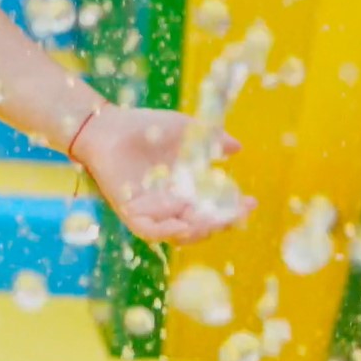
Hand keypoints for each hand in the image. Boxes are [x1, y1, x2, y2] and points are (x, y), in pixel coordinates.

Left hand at [71, 107, 254, 243]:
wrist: (109, 126)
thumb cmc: (146, 126)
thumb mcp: (185, 130)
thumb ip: (210, 138)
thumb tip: (238, 147)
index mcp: (187, 190)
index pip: (215, 209)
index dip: (234, 210)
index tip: (252, 202)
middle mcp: (171, 205)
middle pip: (202, 227)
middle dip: (222, 223)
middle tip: (238, 213)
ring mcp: (151, 211)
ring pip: (179, 235)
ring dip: (198, 231)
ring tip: (214, 221)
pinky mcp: (130, 212)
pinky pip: (149, 232)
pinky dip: (165, 232)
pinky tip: (181, 225)